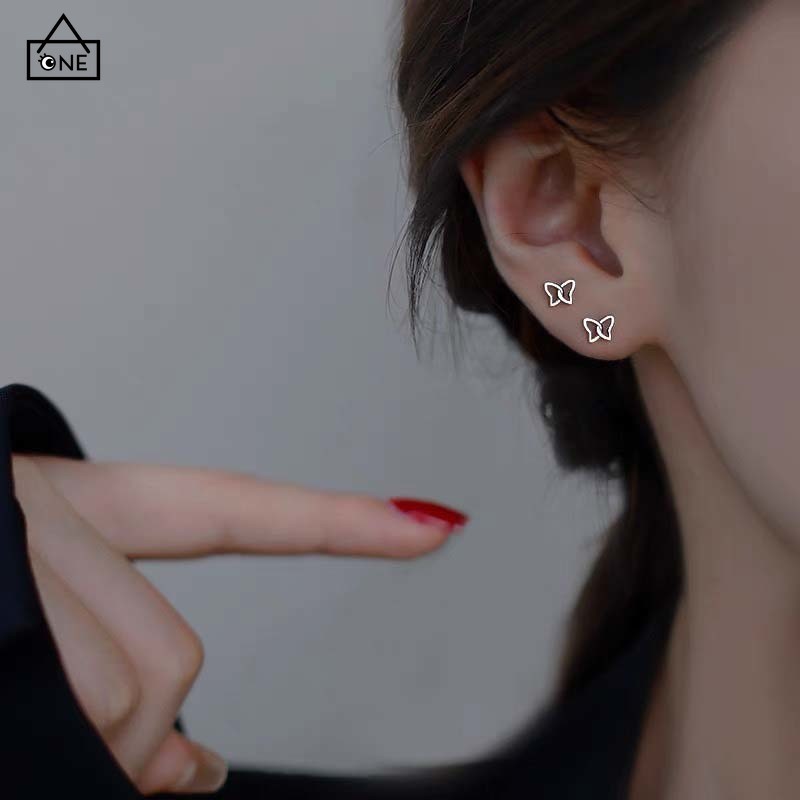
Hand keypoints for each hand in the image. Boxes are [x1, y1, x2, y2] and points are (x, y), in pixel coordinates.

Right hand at [11, 454, 464, 794]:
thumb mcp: (31, 618)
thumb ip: (119, 679)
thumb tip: (196, 771)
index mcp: (80, 504)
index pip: (239, 514)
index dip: (341, 521)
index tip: (433, 525)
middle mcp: (54, 514)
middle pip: (167, 666)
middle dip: (124, 726)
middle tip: (41, 703)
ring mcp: (28, 554)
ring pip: (122, 699)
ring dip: (76, 732)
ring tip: (14, 685)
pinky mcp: (1, 605)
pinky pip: (77, 707)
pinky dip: (80, 743)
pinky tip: (66, 720)